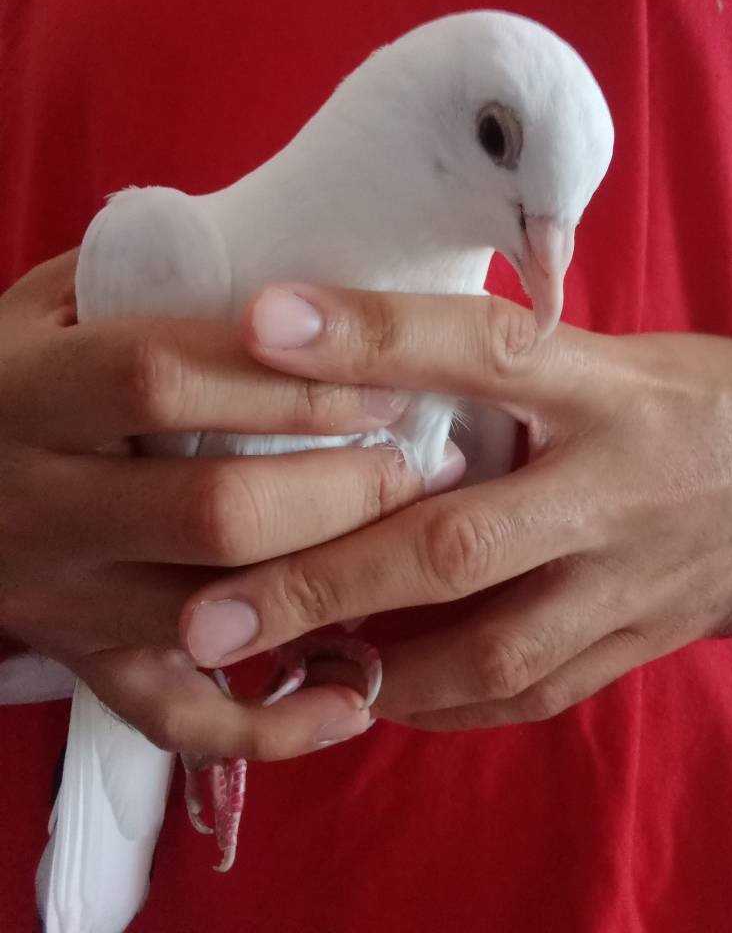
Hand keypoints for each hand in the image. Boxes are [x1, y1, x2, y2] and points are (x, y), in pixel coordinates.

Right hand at [0, 255, 462, 754]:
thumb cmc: (2, 377)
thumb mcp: (48, 303)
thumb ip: (144, 278)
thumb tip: (284, 276)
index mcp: (33, 390)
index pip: (166, 380)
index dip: (287, 384)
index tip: (385, 383)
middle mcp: (43, 504)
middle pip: (212, 512)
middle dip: (338, 490)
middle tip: (420, 466)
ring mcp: (62, 597)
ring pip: (211, 616)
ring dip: (328, 588)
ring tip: (412, 549)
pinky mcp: (81, 658)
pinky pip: (175, 717)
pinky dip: (269, 724)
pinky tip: (350, 698)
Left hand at [179, 283, 731, 730]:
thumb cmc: (680, 401)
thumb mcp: (604, 354)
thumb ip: (498, 367)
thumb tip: (357, 357)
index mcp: (601, 385)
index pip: (476, 350)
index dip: (372, 336)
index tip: (263, 325)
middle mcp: (613, 485)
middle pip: (458, 541)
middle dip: (327, 581)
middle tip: (209, 615)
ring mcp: (630, 579)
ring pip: (493, 646)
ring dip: (376, 667)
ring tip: (273, 670)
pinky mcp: (640, 644)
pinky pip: (532, 694)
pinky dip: (444, 704)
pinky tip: (373, 696)